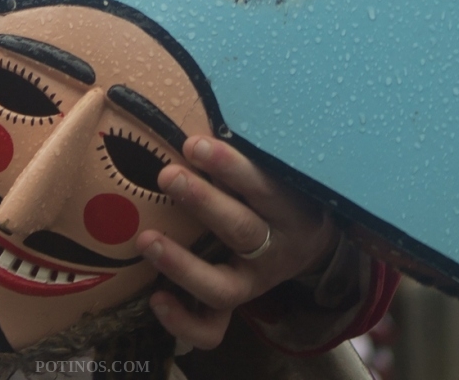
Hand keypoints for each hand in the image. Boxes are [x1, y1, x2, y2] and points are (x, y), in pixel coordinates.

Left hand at [136, 135, 336, 350]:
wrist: (311, 246)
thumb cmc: (279, 195)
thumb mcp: (279, 175)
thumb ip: (245, 161)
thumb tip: (194, 129)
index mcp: (289, 210)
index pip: (263, 186)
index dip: (229, 167)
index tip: (193, 144)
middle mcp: (274, 251)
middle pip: (241, 230)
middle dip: (203, 202)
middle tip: (167, 175)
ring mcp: (254, 284)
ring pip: (223, 287)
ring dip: (182, 265)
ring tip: (146, 240)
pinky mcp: (235, 307)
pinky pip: (212, 330)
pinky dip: (183, 321)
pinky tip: (155, 298)